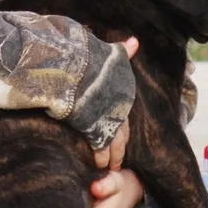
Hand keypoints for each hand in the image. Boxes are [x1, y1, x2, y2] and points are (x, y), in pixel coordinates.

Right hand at [93, 37, 138, 170]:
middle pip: (122, 134)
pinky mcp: (92, 127)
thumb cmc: (90, 59)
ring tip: (108, 167)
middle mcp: (117, 108)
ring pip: (113, 143)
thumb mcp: (109, 54)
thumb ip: (121, 51)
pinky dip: (99, 156)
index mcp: (122, 93)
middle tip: (118, 163)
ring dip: (111, 156)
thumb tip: (135, 40)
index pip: (126, 118)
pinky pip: (99, 146)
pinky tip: (97, 163)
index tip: (123, 142)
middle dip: (120, 149)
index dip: (124, 132)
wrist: (72, 67)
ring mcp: (106, 119)